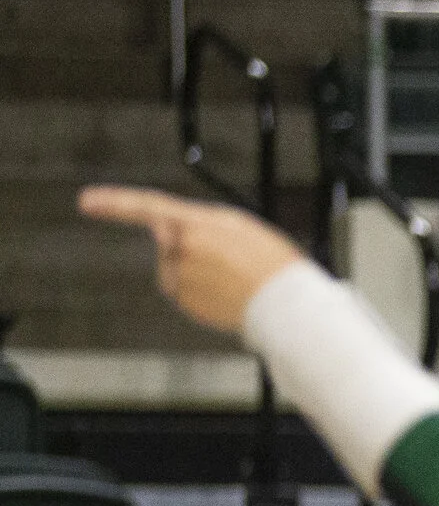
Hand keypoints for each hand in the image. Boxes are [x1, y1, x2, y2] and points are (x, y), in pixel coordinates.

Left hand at [79, 186, 308, 334]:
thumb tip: (161, 231)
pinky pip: (187, 293)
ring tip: (235, 278)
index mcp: (196, 222)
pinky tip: (229, 293)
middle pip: (170, 243)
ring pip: (178, 270)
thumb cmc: (272, 263)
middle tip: (232, 259)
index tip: (87, 202)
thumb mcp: (239, 225)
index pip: (146, 207)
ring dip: (199, 273)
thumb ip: (195, 222)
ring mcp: (180, 277)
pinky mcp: (185, 302)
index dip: (113, 203)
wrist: (285, 304)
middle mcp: (181, 248)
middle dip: (191, 248)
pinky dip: (204, 294)